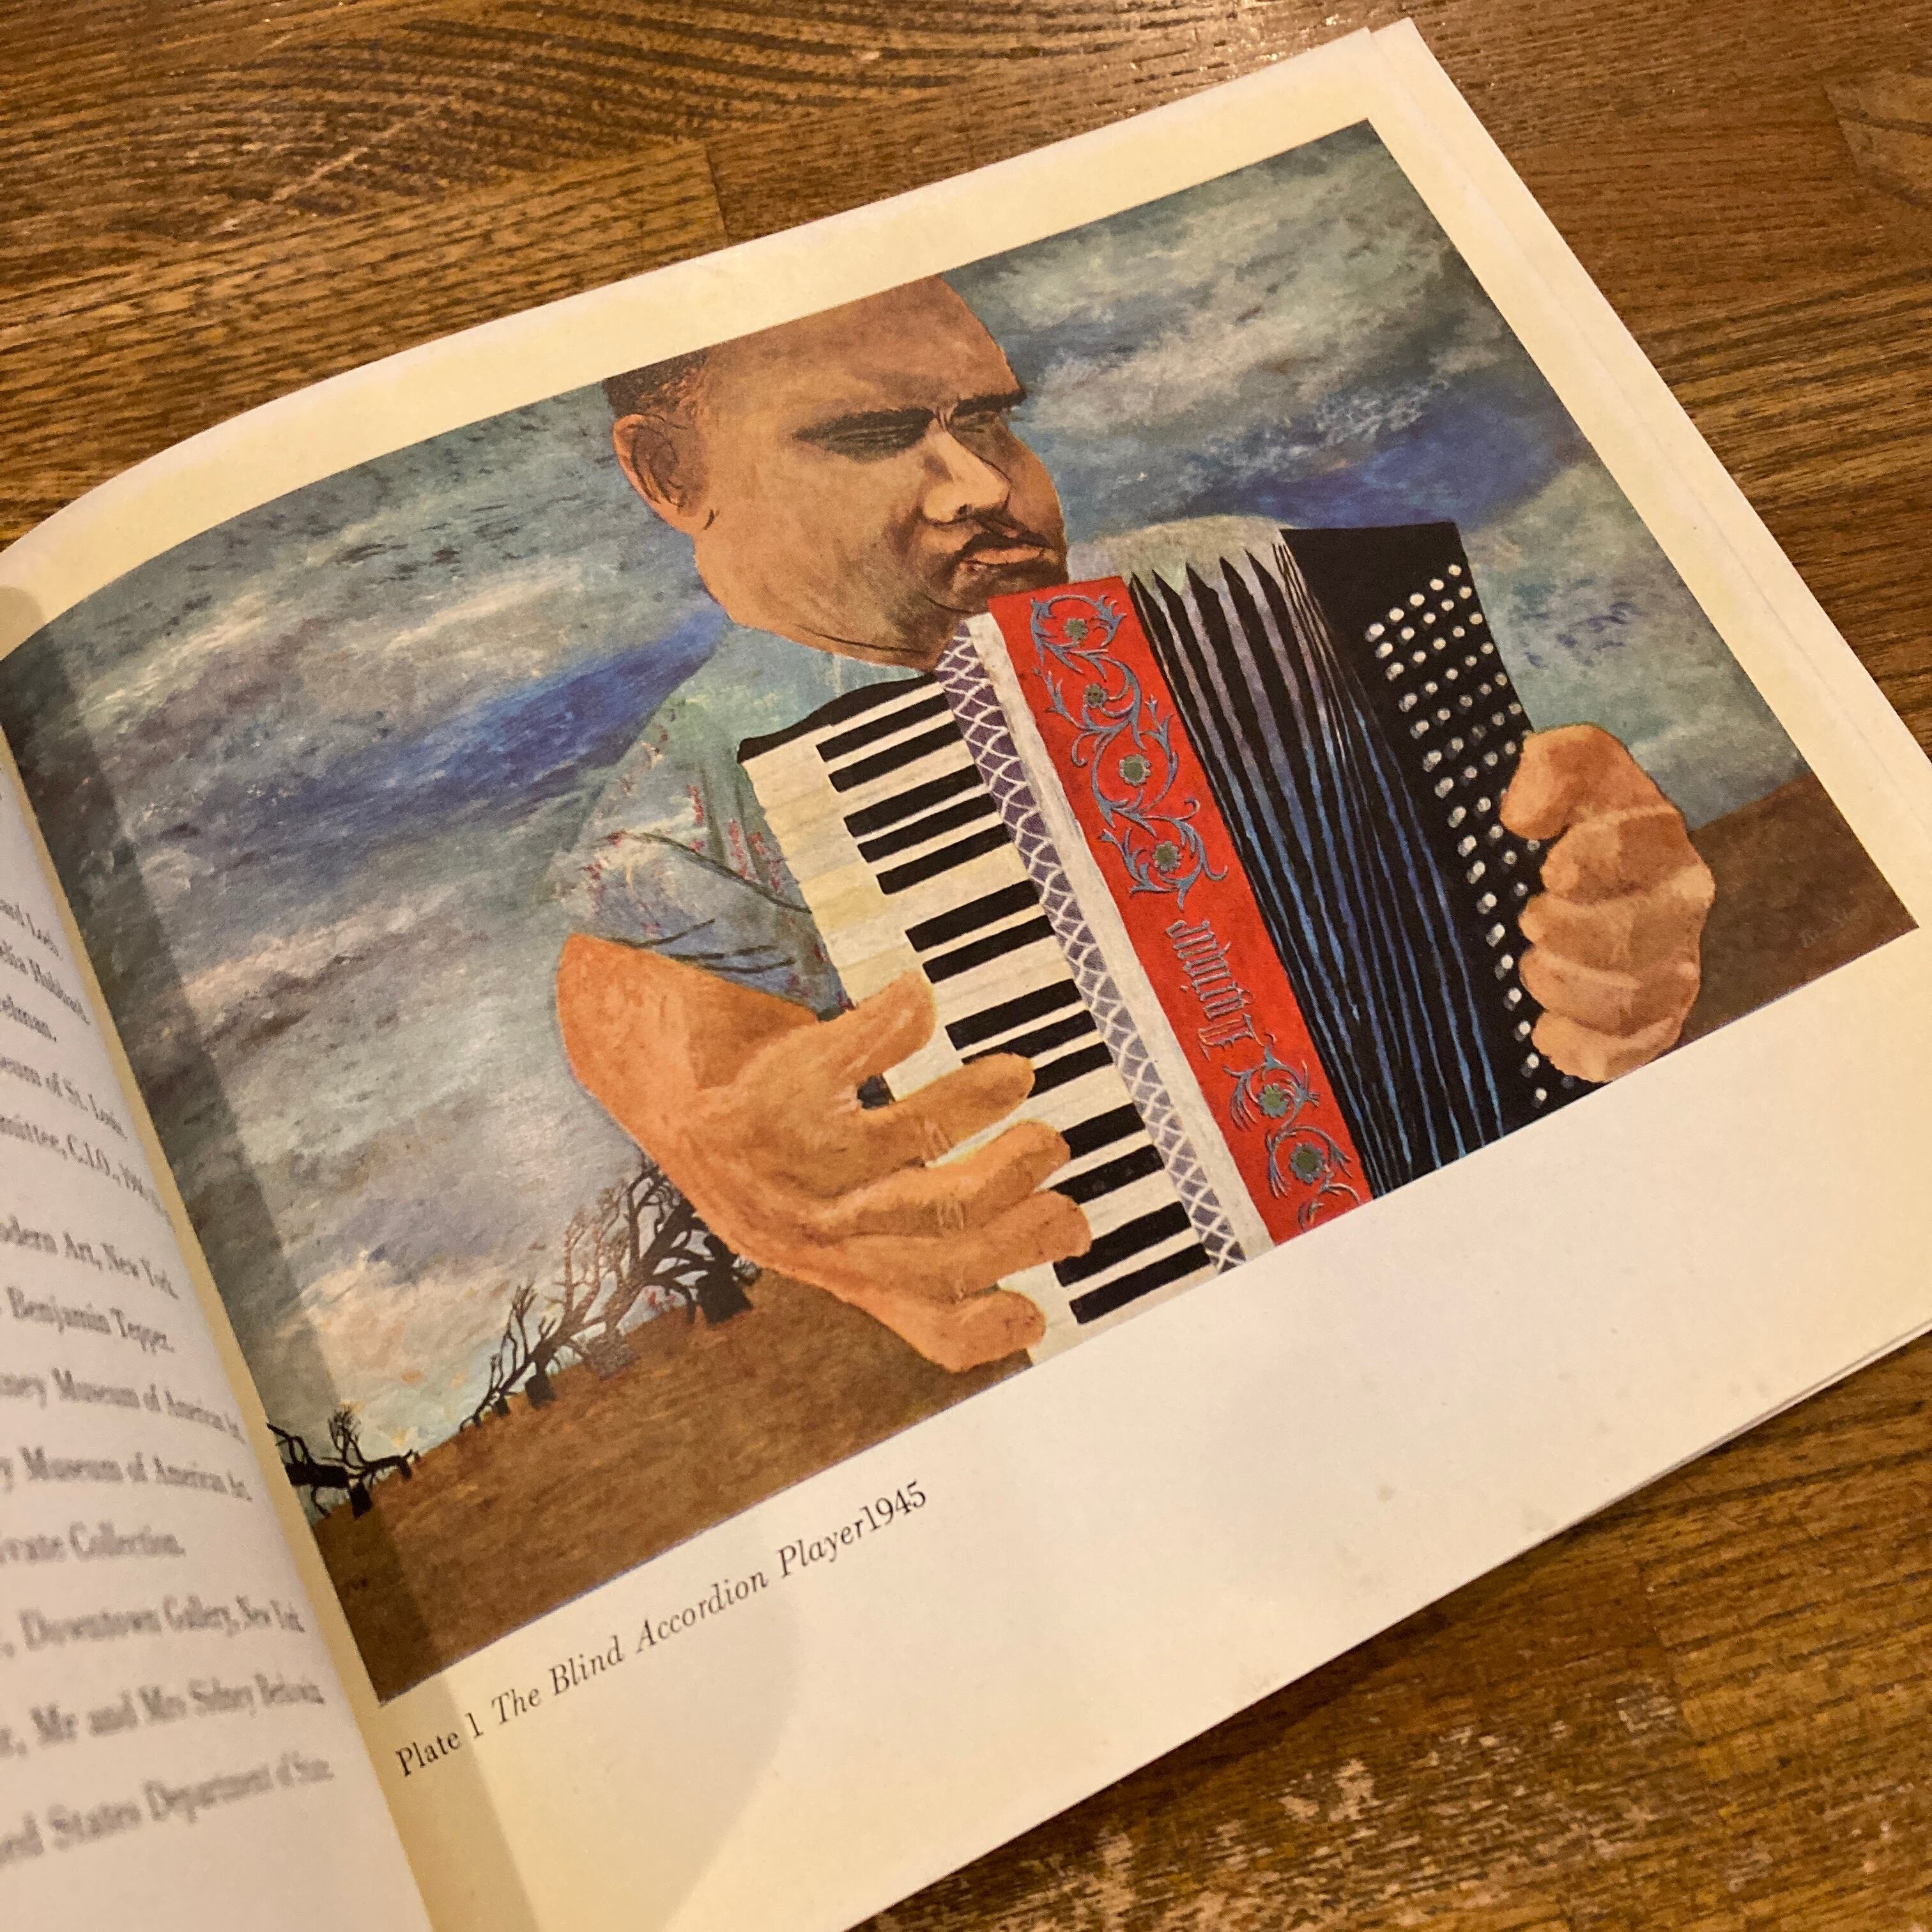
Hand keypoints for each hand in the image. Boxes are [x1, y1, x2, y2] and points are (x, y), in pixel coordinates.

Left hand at [555, 938, 1088, 1369]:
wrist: (634, 1057)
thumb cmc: (748, 1126)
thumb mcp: (816, 1199)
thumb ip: (895, 1219)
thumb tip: (1012, 1215)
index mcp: (828, 1262)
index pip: (922, 1321)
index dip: (992, 1323)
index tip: (1046, 1306)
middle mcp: (802, 1226)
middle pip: (931, 1237)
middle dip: (1012, 1203)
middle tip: (1053, 1150)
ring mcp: (776, 1165)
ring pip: (899, 1153)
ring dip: (971, 1111)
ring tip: (1015, 1076)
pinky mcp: (757, 1094)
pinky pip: (841, 1062)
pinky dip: (891, 1027)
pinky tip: (919, 999)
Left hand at [1500, 724, 1714, 1082]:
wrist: (1577, 877)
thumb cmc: (1574, 820)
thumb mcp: (1567, 769)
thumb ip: (1554, 766)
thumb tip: (1523, 818)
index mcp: (1660, 841)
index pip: (1639, 847)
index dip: (1592, 860)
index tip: (1552, 871)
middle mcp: (1679, 908)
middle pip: (1635, 936)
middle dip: (1568, 933)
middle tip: (1533, 920)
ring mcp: (1670, 969)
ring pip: (1631, 1000)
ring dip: (1567, 989)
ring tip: (1536, 968)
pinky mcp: (1649, 1022)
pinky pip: (1628, 1051)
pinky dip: (1585, 1050)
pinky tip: (1547, 1031)